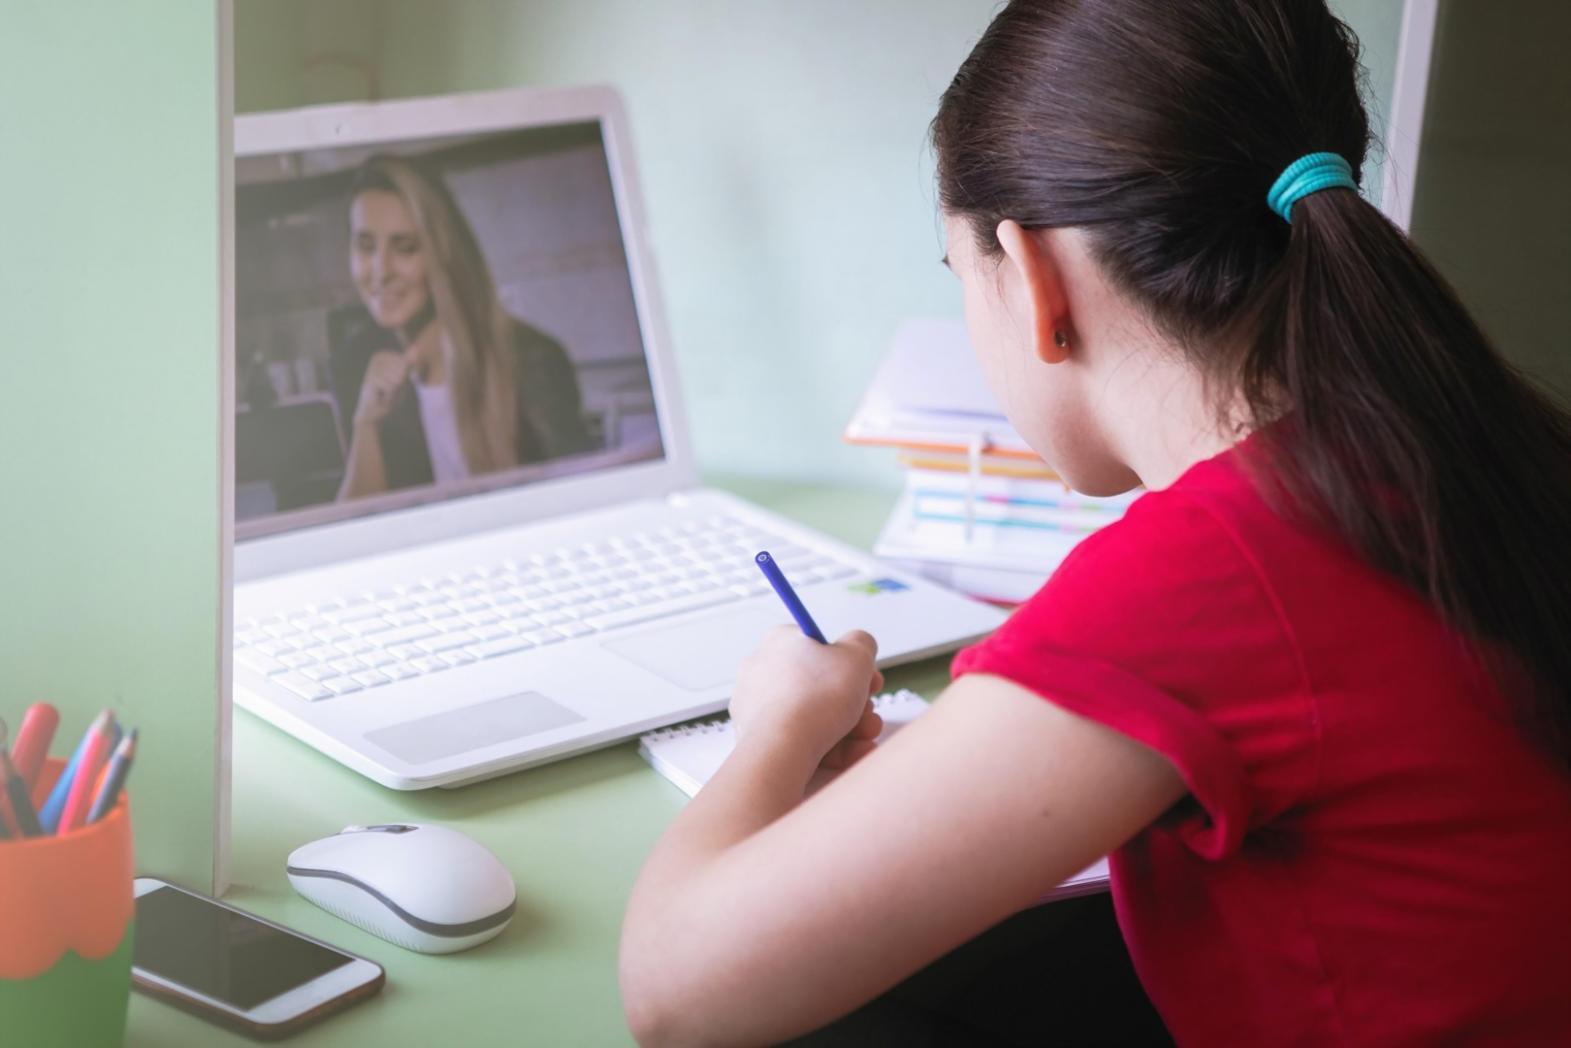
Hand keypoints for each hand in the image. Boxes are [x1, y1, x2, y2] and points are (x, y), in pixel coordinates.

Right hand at [353, 350, 409, 426]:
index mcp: (384, 354)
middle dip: (401, 383)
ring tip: (386, 392)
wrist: (373, 413)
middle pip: (404, 368)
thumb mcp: (403, 378)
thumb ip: (410, 364)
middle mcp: (377, 357)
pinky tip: (381, 396)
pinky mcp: (371, 379)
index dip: (406, 377)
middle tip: (390, 389)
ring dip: (395, 389)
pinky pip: (393, 386)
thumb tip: (418, 348)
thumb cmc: (388, 394)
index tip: (395, 383)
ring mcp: (373, 367)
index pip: (407, 362)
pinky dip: (390, 394)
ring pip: (399, 377)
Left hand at [729, 627, 885, 770]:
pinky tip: (854, 751)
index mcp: (781, 642)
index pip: (820, 648)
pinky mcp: (758, 737)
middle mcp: (763, 670)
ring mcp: (757, 705)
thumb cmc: (815, 699)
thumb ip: (862, 643)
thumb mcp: (857, 655)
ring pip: (813, 715)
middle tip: (869, 713)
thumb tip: (859, 646)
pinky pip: (801, 739)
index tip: (870, 681)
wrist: (783, 747)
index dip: (851, 665)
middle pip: (820, 685)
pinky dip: (830, 747)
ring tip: (866, 736)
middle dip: (854, 702)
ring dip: (849, 727)